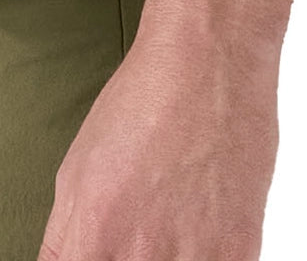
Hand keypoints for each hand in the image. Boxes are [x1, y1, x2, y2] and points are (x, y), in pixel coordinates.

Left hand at [36, 20, 279, 260]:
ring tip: (163, 228)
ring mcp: (194, 260)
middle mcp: (140, 253)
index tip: (90, 256)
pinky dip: (202, 259)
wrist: (206, 65)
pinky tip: (194, 235)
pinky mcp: (240, 256)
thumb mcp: (76, 170)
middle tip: (132, 236)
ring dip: (163, 259)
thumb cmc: (143, 105)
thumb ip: (66, 240)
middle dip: (123, 259)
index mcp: (91, 231)